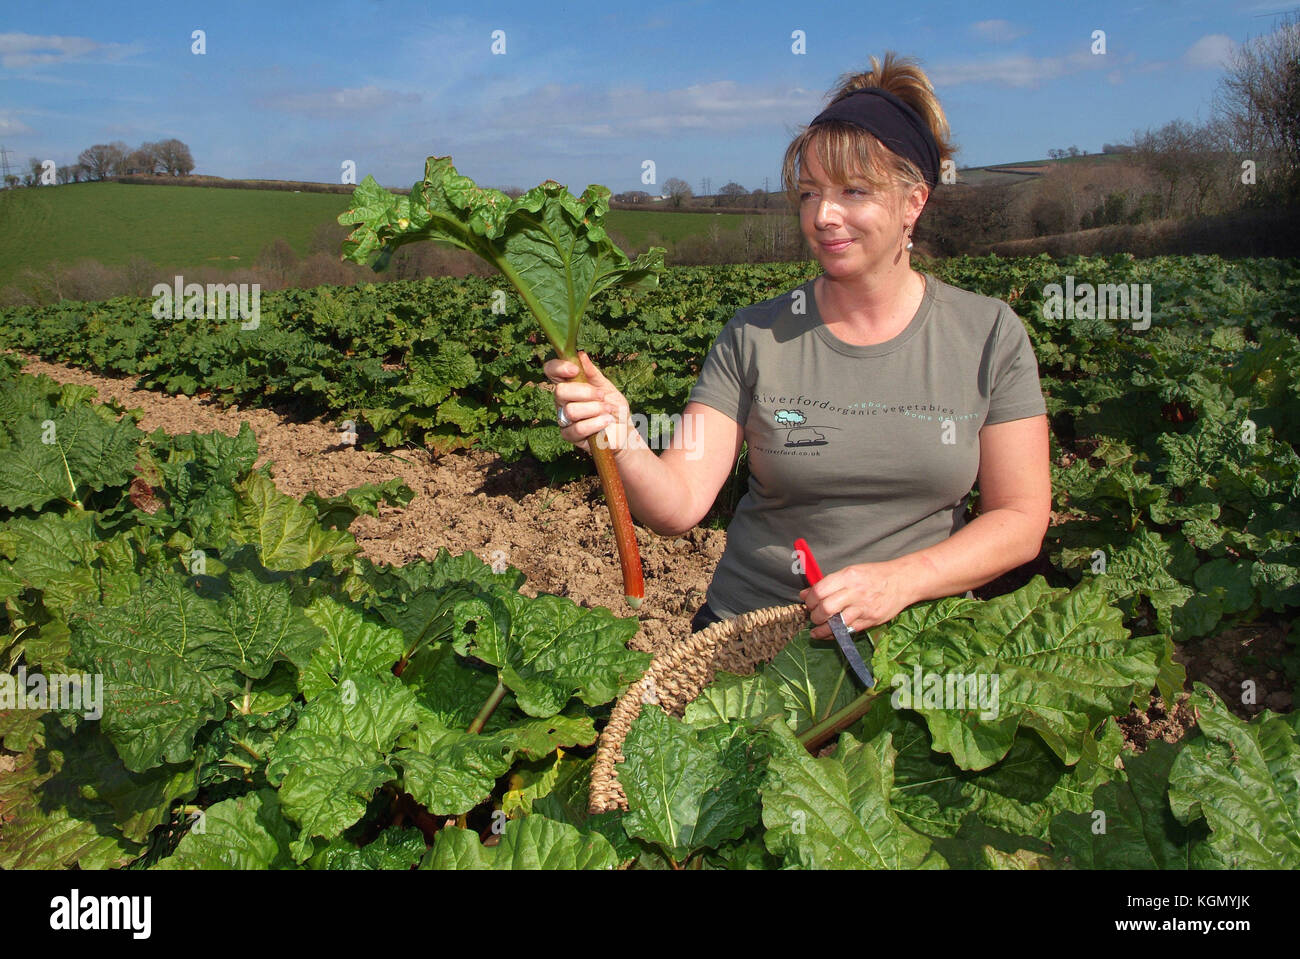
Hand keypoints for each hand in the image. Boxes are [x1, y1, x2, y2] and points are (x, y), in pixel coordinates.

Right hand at [543, 351, 632, 457]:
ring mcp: (564, 419)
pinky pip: (577, 428)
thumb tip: (581, 355)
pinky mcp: (568, 435)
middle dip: (585, 392)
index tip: (575, 369)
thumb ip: (593, 373)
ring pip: (570, 410)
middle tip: (602, 396)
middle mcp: (562, 401)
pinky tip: (606, 421)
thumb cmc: (613, 408)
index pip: (551, 371)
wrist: (623, 431)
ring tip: (608, 411)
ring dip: (595, 409)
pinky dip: (596, 423)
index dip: (558, 367)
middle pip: (559, 391)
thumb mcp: (607, 387)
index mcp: (569, 385)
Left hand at [799, 560, 914, 638]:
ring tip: (816, 630)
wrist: (902, 581)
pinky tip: (829, 634)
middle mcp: (855, 592)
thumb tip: (806, 593)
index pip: (820, 590)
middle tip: (813, 616)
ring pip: (836, 623)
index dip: (810, 599)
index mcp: (848, 576)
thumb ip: (828, 583)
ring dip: (822, 629)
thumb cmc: (875, 575)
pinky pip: (848, 631)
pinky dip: (835, 635)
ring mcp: (863, 607)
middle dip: (815, 615)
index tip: (808, 603)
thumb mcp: (851, 572)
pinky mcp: (870, 620)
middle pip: (826, 608)